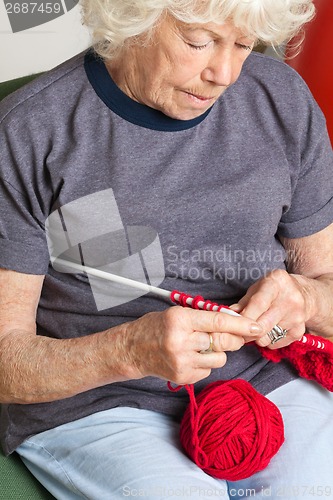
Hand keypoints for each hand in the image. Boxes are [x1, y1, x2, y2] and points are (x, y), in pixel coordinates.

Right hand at [121, 306, 262, 384]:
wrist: (132, 349)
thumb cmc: (157, 327)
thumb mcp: (177, 313)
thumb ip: (204, 318)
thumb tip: (235, 322)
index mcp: (180, 319)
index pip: (218, 321)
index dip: (241, 324)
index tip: (256, 326)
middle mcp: (181, 341)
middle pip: (223, 342)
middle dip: (236, 339)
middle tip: (238, 337)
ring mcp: (181, 361)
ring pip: (219, 359)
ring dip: (217, 352)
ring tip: (200, 347)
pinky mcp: (182, 376)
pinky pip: (208, 371)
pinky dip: (205, 364)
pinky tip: (190, 357)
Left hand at [230, 269, 308, 348]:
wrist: (305, 295)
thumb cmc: (275, 290)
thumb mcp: (258, 287)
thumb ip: (243, 302)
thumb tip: (229, 315)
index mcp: (276, 282)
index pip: (258, 304)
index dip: (244, 317)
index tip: (234, 325)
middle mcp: (290, 299)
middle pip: (263, 325)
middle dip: (246, 332)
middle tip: (240, 331)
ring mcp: (297, 317)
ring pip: (267, 338)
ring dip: (256, 337)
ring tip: (256, 327)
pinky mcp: (299, 331)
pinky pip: (275, 344)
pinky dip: (268, 341)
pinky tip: (269, 329)